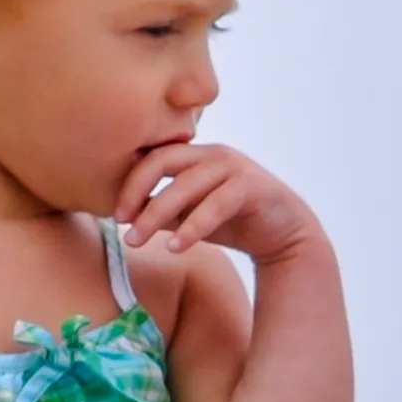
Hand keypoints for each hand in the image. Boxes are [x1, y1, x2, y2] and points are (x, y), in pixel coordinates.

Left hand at [114, 143, 319, 264]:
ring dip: (158, 212)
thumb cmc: (235, 222)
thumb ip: (163, 212)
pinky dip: (194, 226)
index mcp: (196, 155)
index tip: (115, 213)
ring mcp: (234, 168)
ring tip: (138, 241)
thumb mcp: (190, 217)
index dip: (129, 182)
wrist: (286, 235)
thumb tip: (124, 216)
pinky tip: (176, 247)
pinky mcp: (253, 187)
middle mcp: (213, 154)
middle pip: (164, 161)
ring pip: (187, 184)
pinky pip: (217, 204)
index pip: (153, 157)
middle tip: (121, 222)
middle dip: (137, 192)